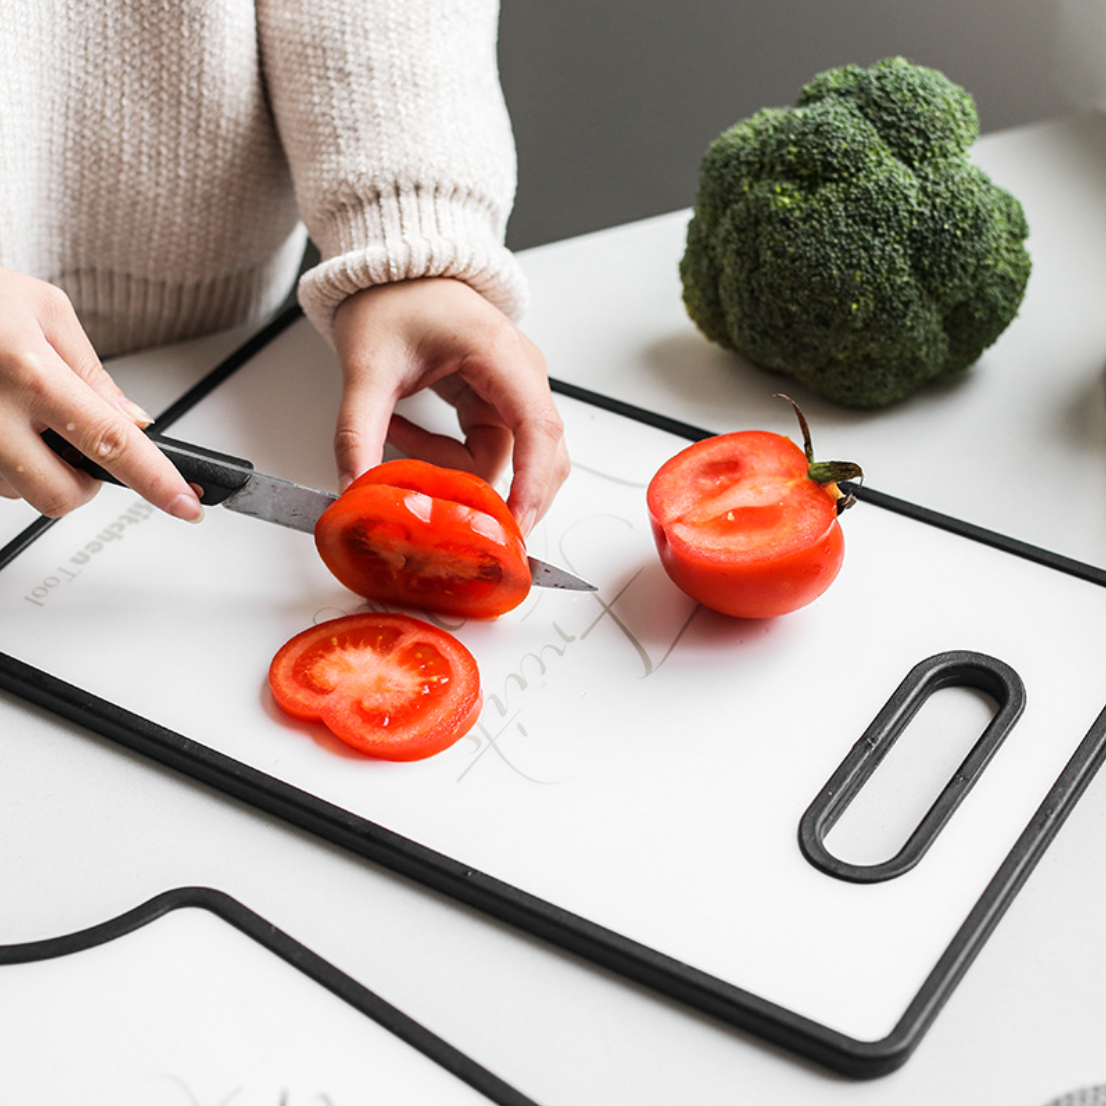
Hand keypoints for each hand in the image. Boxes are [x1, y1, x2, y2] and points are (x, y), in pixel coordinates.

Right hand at [0, 268, 202, 519]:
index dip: (155, 480)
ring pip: (21, 494)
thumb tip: (134, 421)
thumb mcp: (46, 311)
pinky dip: (6, 463)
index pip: (111, 442)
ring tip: (24, 416)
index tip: (186, 505)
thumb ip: (93, 374)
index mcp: (31, 373)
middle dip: (83, 484)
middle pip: (61, 495)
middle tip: (79, 446)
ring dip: (37, 470)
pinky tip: (2, 424)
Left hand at [331, 278, 568, 533]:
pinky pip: (486, 453)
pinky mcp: (495, 405)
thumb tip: (356, 488)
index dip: (531, 482)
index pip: (537, 428)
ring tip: (400, 445)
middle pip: (540, 457)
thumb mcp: (367, 365)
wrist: (392, 268)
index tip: (514, 524)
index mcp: (501, 354)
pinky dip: (449, 463)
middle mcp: (520, 376)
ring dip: (459, 475)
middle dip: (503, 497)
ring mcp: (512, 392)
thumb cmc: (393, 296)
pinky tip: (405, 434)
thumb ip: (357, 430)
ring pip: (510, 462)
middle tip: (456, 528)